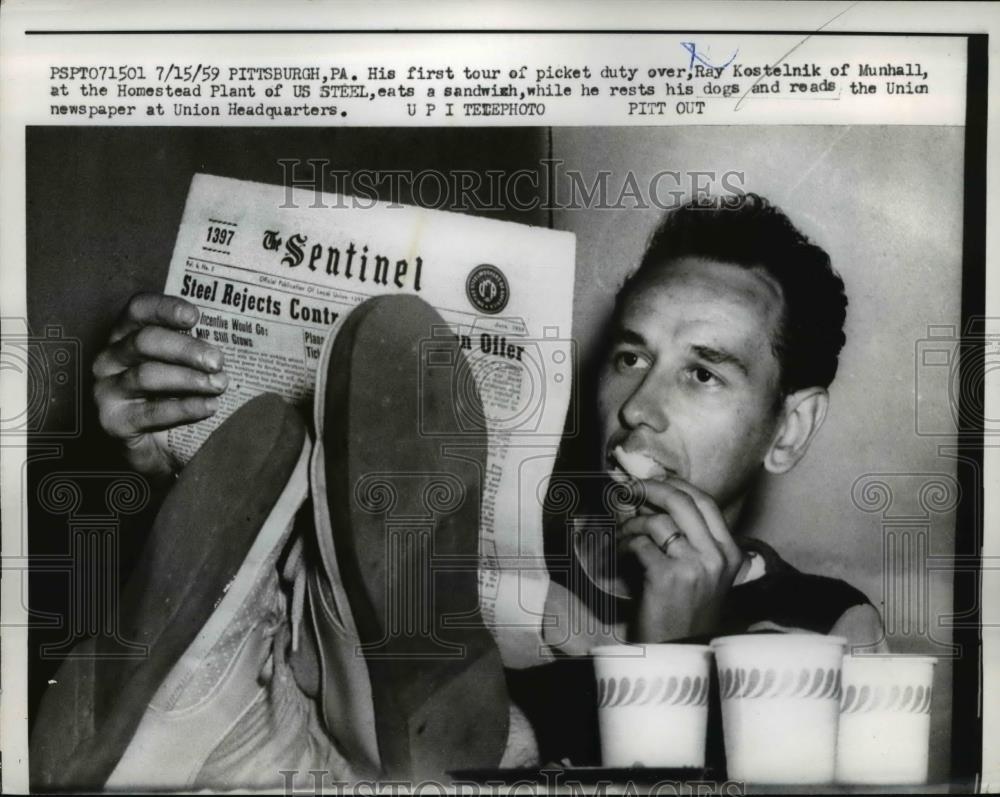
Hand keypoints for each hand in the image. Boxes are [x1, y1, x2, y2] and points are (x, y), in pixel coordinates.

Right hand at [92, 293, 226, 482]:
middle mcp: (110, 358)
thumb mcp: (185, 367)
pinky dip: (184, 408)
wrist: (159, 449)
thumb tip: (235, 338)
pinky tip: (209, 407)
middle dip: (186, 349)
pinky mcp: (113, 421)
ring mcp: (107, 389)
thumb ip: (197, 349)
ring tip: (219, 385)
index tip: (195, 316)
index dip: (165, 308)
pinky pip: (151, 412)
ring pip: (147, 375)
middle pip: (145, 342)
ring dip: (189, 379)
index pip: (138, 310)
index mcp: (126, 335)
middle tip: (217, 360)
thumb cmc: (175, 396)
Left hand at [618, 477, 744, 641]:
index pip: (706, 503)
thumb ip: (693, 540)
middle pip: (682, 502)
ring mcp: (694, 566)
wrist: (678, 652)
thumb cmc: (687, 612)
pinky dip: (625, 543)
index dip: (676, 485)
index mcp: (730, 553)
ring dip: (632, 522)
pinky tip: (621, 551)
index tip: (655, 480)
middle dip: (651, 489)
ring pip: (657, 521)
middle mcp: (716, 557)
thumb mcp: (706, 575)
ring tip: (623, 533)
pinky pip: (640, 543)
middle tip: (630, 489)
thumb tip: (660, 502)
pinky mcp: (667, 577)